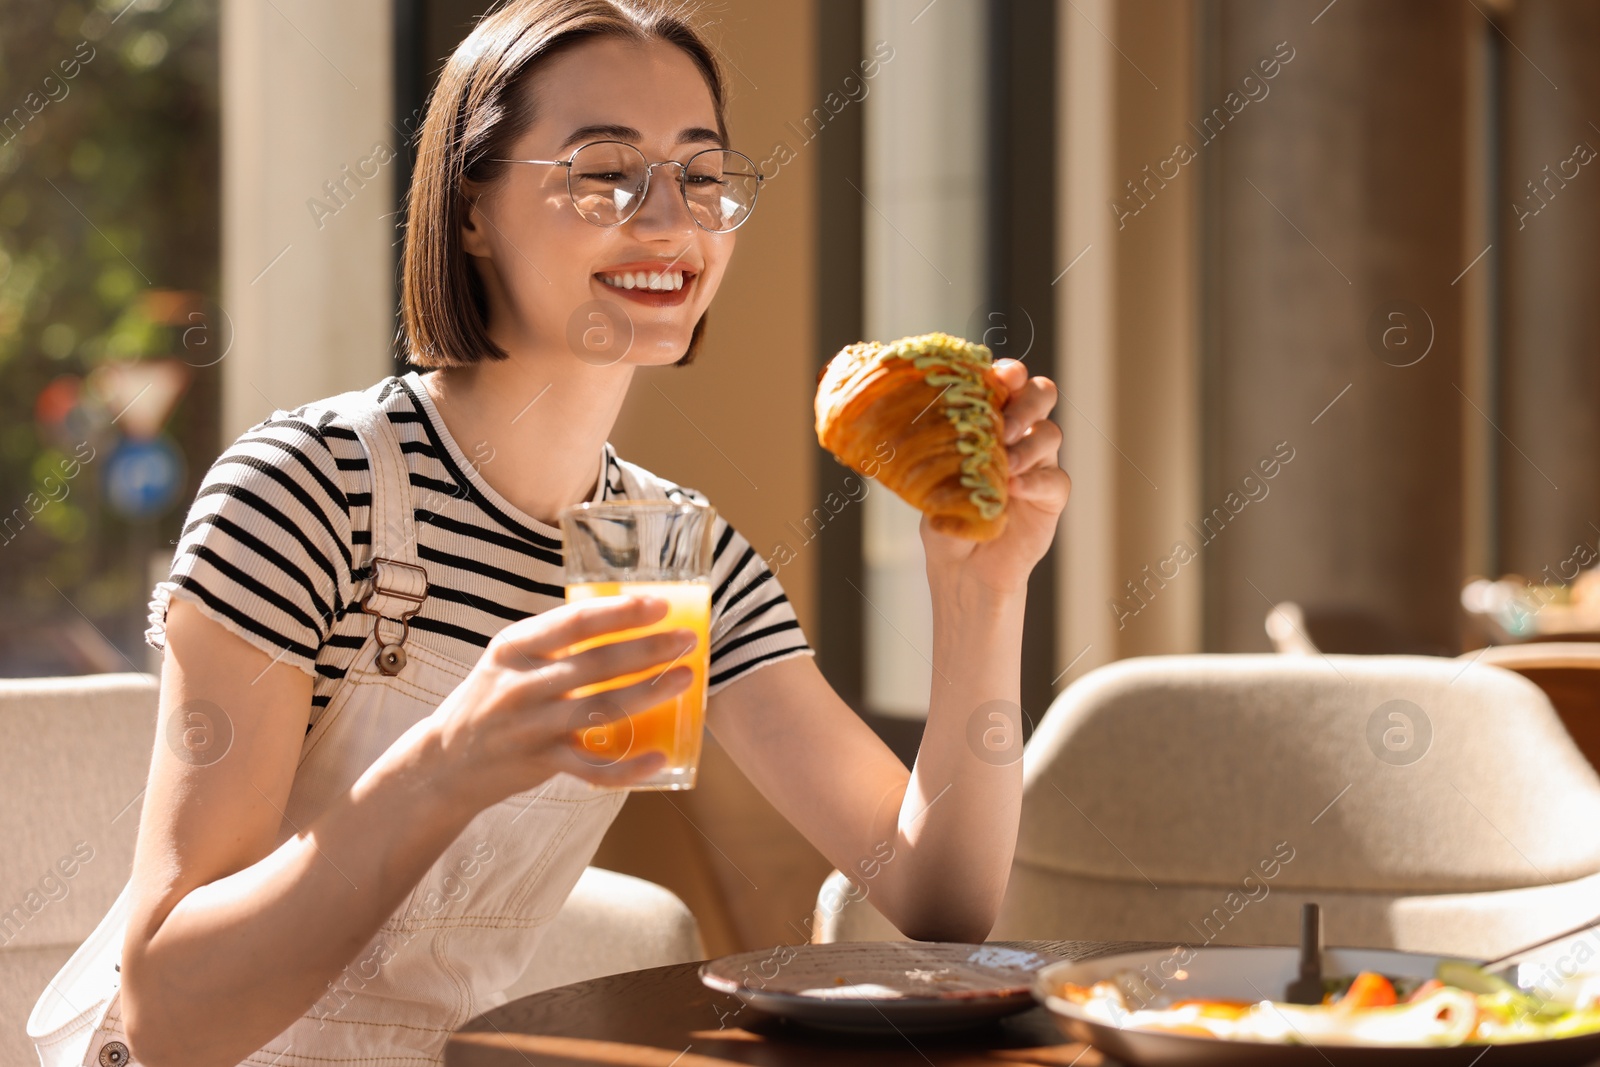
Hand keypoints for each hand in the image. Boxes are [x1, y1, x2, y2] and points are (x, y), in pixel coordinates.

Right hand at [416, 595, 696, 812]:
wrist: (445, 762)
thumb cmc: (491, 700)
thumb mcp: (509, 660)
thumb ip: (554, 643)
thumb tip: (622, 618)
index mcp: (515, 647)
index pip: (575, 621)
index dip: (622, 611)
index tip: (660, 605)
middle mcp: (521, 683)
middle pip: (598, 663)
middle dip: (650, 649)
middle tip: (687, 640)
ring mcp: (531, 725)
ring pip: (602, 709)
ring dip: (649, 692)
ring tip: (685, 678)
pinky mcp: (540, 763)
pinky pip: (593, 767)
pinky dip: (629, 765)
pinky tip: (661, 756)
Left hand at [920, 359, 1070, 594]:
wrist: (961, 569)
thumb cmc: (946, 517)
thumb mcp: (931, 481)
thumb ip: (936, 455)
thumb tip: (918, 430)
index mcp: (990, 420)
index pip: (1008, 382)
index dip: (1010, 373)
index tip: (1000, 377)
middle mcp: (1018, 435)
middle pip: (1040, 395)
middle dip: (1025, 403)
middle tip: (1003, 426)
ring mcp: (1038, 464)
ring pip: (1051, 433)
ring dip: (1028, 444)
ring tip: (1004, 464)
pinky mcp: (1050, 497)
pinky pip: (1055, 479)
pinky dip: (1036, 481)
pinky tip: (1014, 489)